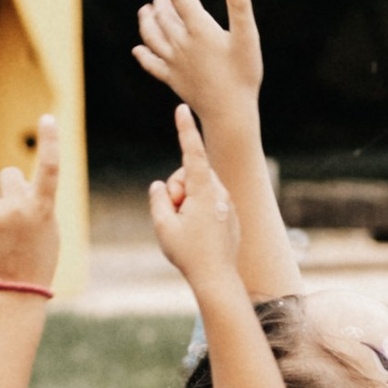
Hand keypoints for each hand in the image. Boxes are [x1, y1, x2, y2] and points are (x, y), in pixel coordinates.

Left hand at [0, 115, 61, 289]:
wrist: (15, 291)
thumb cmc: (36, 258)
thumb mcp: (47, 228)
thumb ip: (35, 201)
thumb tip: (11, 181)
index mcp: (44, 208)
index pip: (49, 167)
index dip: (50, 141)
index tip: (47, 118)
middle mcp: (20, 208)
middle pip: (8, 174)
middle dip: (8, 189)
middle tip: (12, 215)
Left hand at [132, 0, 262, 131]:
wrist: (229, 112)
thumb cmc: (243, 74)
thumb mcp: (247, 37)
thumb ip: (239, 6)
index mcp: (198, 29)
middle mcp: (181, 43)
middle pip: (163, 12)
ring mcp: (173, 62)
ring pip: (151, 35)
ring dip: (146, 19)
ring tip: (145, 9)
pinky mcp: (172, 79)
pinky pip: (151, 63)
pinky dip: (143, 54)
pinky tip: (139, 49)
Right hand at [146, 106, 242, 294]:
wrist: (217, 278)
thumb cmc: (189, 254)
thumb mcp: (163, 226)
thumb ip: (158, 200)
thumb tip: (161, 186)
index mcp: (204, 190)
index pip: (192, 152)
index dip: (185, 129)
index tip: (181, 108)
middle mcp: (219, 192)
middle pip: (189, 174)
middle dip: (176, 188)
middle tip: (173, 214)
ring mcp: (227, 204)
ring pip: (198, 189)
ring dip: (185, 203)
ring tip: (185, 228)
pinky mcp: (229, 215)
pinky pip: (207, 203)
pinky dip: (196, 212)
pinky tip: (197, 235)